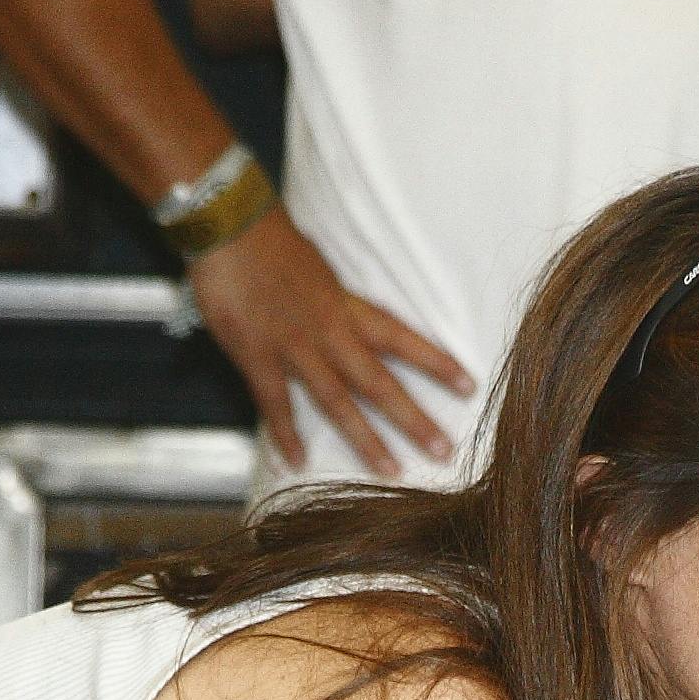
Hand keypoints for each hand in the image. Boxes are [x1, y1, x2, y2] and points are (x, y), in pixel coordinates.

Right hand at [184, 207, 469, 476]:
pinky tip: (297, 463)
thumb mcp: (320, 271)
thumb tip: (352, 322)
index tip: (468, 386)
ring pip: (338, 402)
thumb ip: (338, 303)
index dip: (436, 363)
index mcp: (348, 306)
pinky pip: (276, 404)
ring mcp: (295, 348)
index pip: (403, 338)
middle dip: (414, 420)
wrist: (229, 227)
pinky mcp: (257, 356)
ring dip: (367, 441)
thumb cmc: (273, 242)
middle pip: (380, 383)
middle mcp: (330, 332)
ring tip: (392, 472)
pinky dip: (286, 434)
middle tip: (444, 451)